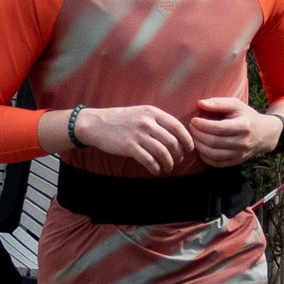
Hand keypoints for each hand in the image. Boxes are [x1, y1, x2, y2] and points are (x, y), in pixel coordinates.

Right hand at [47, 101, 196, 174]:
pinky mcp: (129, 146)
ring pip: (163, 153)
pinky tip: (155, 171)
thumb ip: (157, 120)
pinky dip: (155, 168)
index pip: (178, 127)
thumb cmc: (120, 120)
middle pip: (173, 142)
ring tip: (167, 168)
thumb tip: (177, 134)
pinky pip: (149, 160)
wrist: (95, 124)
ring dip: (168, 164)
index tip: (188, 149)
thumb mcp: (140, 113)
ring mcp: (138, 134)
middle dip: (178, 155)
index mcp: (152, 112)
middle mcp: (147, 122)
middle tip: (177, 161)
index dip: (187, 140)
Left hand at [190, 96, 281, 166]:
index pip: (218, 128)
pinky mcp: (236, 161)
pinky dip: (205, 157)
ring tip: (195, 137)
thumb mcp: (236, 104)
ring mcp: (240, 154)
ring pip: (214, 154)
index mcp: (244, 126)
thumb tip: (200, 103)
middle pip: (214, 142)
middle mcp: (243, 142)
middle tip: (191, 128)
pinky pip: (217, 163)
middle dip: (198, 135)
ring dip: (199, 146)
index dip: (202, 125)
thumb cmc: (246, 116)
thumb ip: (218, 103)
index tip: (194, 120)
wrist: (263, 133)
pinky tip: (201, 147)